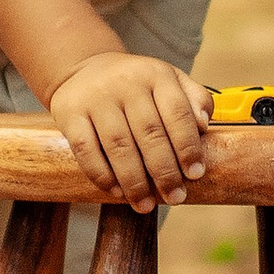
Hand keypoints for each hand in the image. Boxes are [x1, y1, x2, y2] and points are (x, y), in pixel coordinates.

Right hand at [48, 53, 213, 208]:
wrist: (84, 69)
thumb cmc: (136, 85)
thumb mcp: (169, 80)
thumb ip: (194, 99)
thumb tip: (203, 126)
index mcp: (156, 75)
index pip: (177, 113)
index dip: (188, 146)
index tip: (195, 174)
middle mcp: (126, 83)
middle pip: (149, 133)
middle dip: (165, 171)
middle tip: (175, 197)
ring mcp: (96, 98)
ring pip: (118, 145)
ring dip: (134, 181)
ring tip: (145, 204)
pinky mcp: (70, 113)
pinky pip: (86, 149)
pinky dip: (102, 174)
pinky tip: (116, 191)